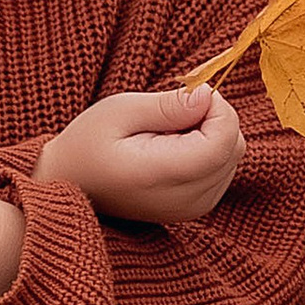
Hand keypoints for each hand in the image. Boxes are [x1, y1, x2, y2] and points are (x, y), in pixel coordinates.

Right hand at [37, 84, 244, 223]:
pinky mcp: (198, 208)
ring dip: (211, 133)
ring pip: (234, 155)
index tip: (186, 95)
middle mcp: (187, 200)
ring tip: (166, 134)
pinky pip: (225, 167)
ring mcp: (195, 209)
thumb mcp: (119, 111)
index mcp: (163, 176)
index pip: (225, 140)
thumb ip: (168, 106)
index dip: (216, 107)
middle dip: (213, 118)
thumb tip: (209, 96)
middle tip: (170, 114)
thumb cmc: (88, 144)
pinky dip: (208, 149)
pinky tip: (173, 148)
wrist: (70, 184)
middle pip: (235, 146)